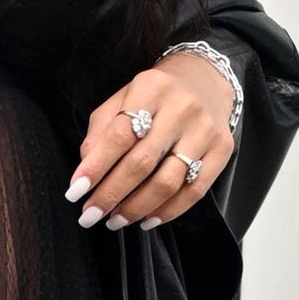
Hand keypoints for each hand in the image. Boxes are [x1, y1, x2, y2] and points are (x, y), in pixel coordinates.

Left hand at [66, 51, 236, 231]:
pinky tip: (147, 219)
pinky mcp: (223, 149)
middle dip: (112, 194)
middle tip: (90, 215)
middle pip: (143, 162)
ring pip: (169, 181)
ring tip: (116, 220)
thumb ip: (102, 130)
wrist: (205, 78)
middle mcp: (181, 108)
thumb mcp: (122, 98)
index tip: (75, 191)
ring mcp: (205, 130)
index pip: (120, 135)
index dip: (96, 167)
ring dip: (137, 207)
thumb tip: (86, 168)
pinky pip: (195, 190)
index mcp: (151, 88)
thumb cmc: (155, 94)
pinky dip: (169, 210)